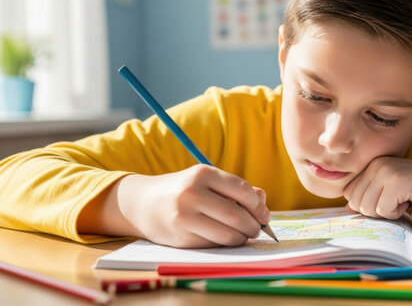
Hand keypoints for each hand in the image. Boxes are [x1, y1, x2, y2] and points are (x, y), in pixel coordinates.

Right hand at [81, 164, 271, 247]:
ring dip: (243, 238)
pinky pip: (213, 245)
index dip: (258, 206)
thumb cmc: (184, 190)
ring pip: (227, 235)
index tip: (264, 214)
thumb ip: (237, 188)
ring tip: (245, 235)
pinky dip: (226, 244)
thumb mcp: (207, 180)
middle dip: (254, 226)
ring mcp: (184, 217)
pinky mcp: (181, 237)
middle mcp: (192, 194)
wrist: (142, 203)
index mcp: (202, 173)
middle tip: (258, 229)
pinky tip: (226, 239)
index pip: (242, 191)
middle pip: (237, 216)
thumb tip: (263, 204)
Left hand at [343, 157, 411, 219]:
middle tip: (398, 202)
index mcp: (373, 164)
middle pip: (356, 203)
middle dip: (376, 211)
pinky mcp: (397, 181)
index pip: (349, 194)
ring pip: (367, 208)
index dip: (368, 206)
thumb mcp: (394, 190)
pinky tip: (411, 200)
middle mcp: (376, 164)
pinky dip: (397, 213)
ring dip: (387, 213)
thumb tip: (348, 209)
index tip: (389, 200)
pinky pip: (383, 211)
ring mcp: (386, 171)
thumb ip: (371, 195)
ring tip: (405, 200)